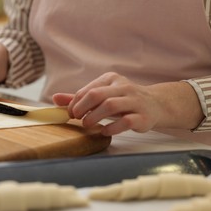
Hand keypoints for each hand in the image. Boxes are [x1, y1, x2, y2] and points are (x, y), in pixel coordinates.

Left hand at [53, 72, 203, 135]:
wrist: (156, 104)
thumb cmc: (123, 100)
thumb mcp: (102, 95)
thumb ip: (79, 98)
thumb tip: (55, 99)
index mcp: (111, 79)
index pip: (88, 90)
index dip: (75, 103)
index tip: (71, 114)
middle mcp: (124, 87)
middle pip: (97, 95)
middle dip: (82, 108)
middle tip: (76, 118)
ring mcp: (135, 101)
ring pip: (110, 105)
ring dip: (94, 117)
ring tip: (87, 125)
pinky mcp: (143, 117)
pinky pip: (125, 121)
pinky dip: (112, 128)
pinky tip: (104, 131)